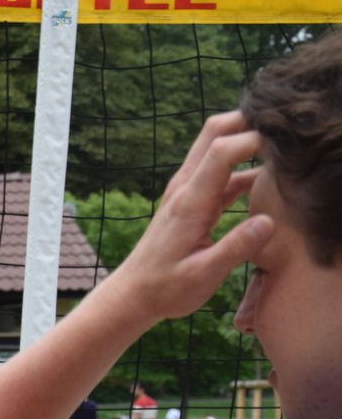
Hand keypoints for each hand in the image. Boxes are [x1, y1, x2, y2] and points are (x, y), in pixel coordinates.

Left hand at [115, 111, 272, 322]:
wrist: (133, 295)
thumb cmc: (165, 289)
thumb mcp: (202, 276)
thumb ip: (234, 249)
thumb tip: (267, 222)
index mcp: (189, 201)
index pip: (222, 150)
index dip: (255, 141)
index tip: (286, 150)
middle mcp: (185, 188)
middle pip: (215, 132)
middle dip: (249, 123)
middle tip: (284, 136)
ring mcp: (187, 191)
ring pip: (217, 147)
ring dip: (248, 142)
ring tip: (285, 156)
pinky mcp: (192, 200)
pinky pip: (221, 171)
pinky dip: (244, 166)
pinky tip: (269, 180)